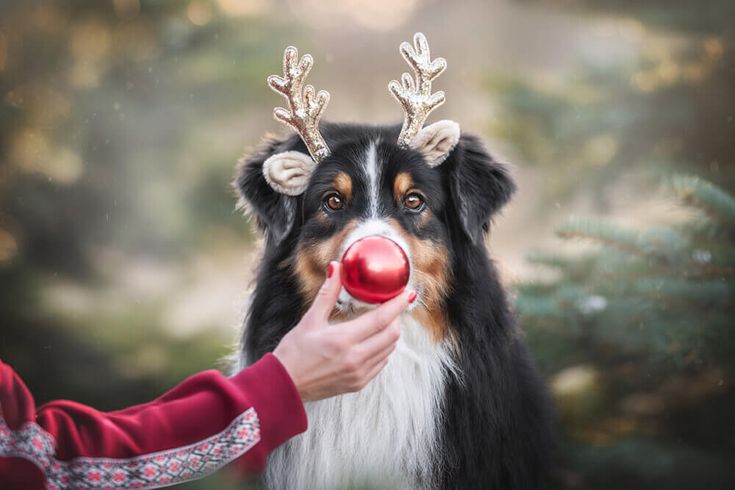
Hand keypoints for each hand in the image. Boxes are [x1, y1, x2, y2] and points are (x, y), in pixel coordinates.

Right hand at [273, 261, 414, 400]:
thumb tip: (337, 268)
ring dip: (390, 333)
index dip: (397, 305)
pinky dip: (382, 349)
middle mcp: (355, 358)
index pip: (381, 319)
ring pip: (389, 349)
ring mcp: (359, 373)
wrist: (284, 385)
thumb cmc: (294, 352)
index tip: (407, 294)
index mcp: (343, 339)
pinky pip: (381, 363)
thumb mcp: (310, 320)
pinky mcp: (358, 383)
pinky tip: (371, 341)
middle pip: (392, 335)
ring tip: (381, 322)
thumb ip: (328, 294)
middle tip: (390, 307)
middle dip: (395, 318)